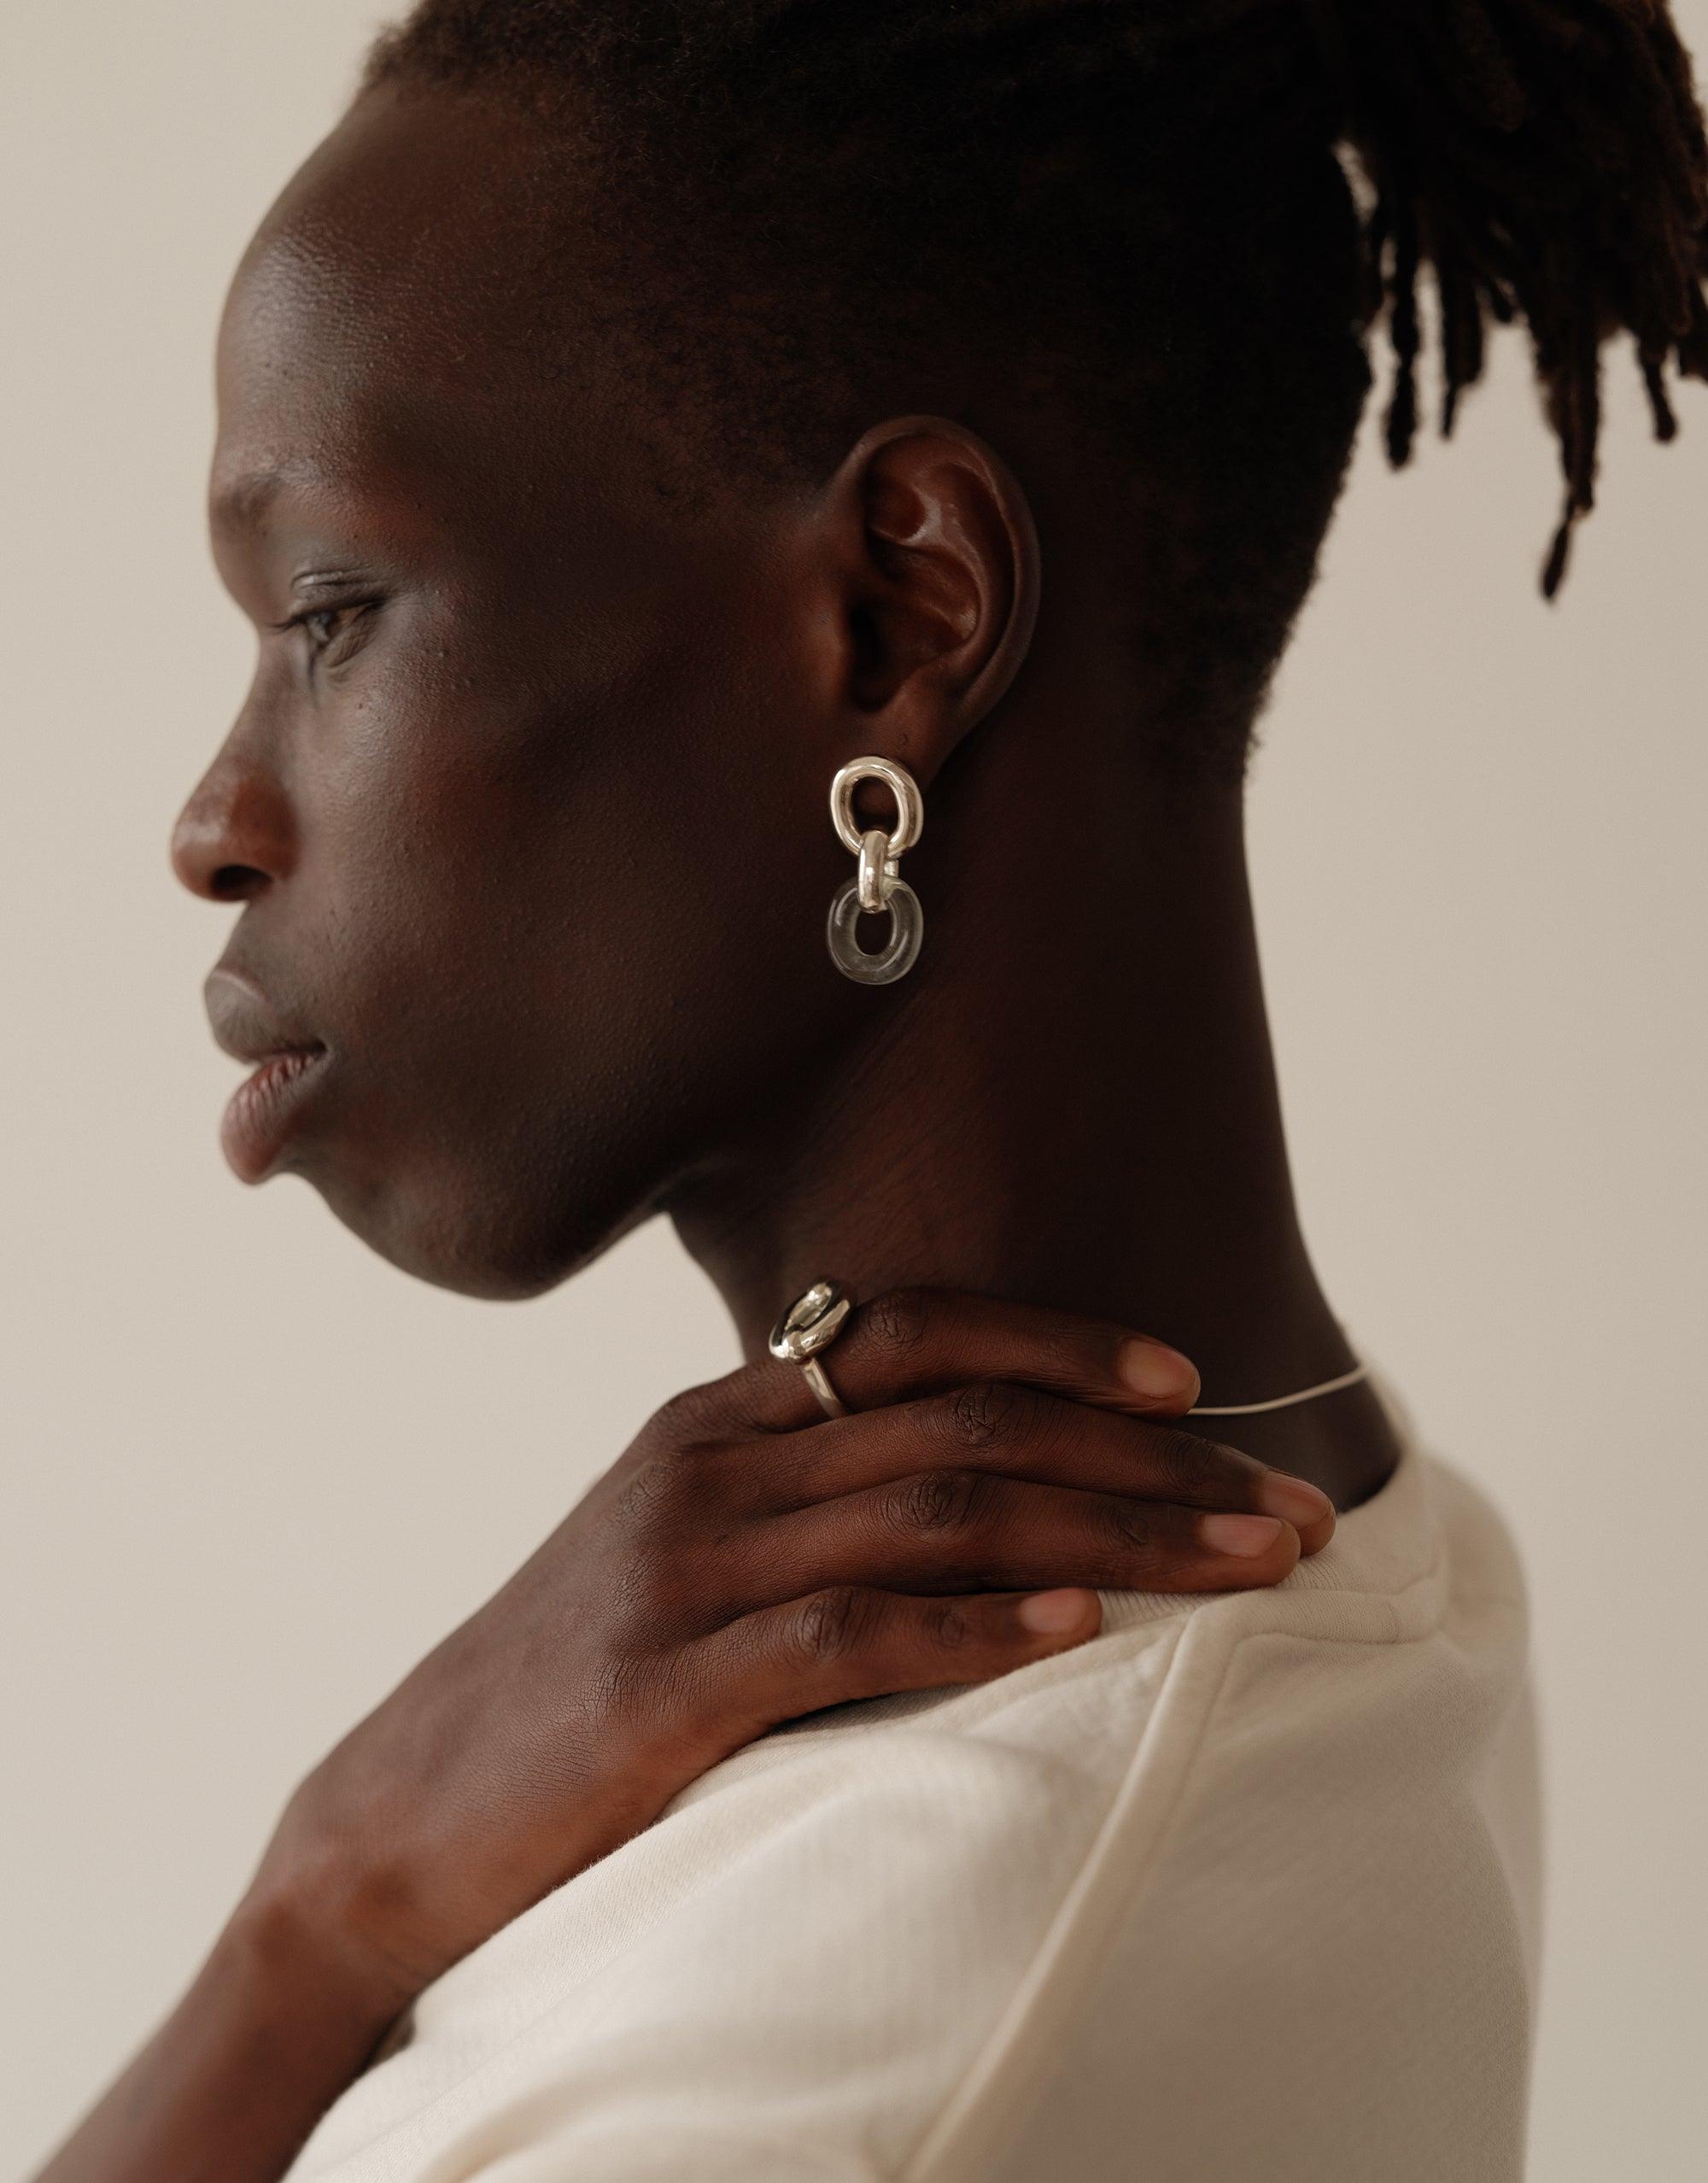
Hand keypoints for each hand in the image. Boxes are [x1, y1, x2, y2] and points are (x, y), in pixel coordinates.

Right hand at [246, 1286, 1333, 2022]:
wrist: (402, 1815)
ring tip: (1247, 1564)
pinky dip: (979, 1627)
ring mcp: (689, 1567)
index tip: (1193, 1379)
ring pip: (942, 1513)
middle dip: (1146, 1455)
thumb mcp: (681, 1549)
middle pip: (965, 1422)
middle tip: (1284, 1504)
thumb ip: (802, 1500)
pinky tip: (1082, 1632)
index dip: (1064, 1346)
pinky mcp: (673, 1685)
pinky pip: (854, 1632)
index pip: (915, 1333)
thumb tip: (976, 1496)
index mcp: (719, 1419)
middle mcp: (711, 1464)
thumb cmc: (572, 1683)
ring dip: (1117, 1533)